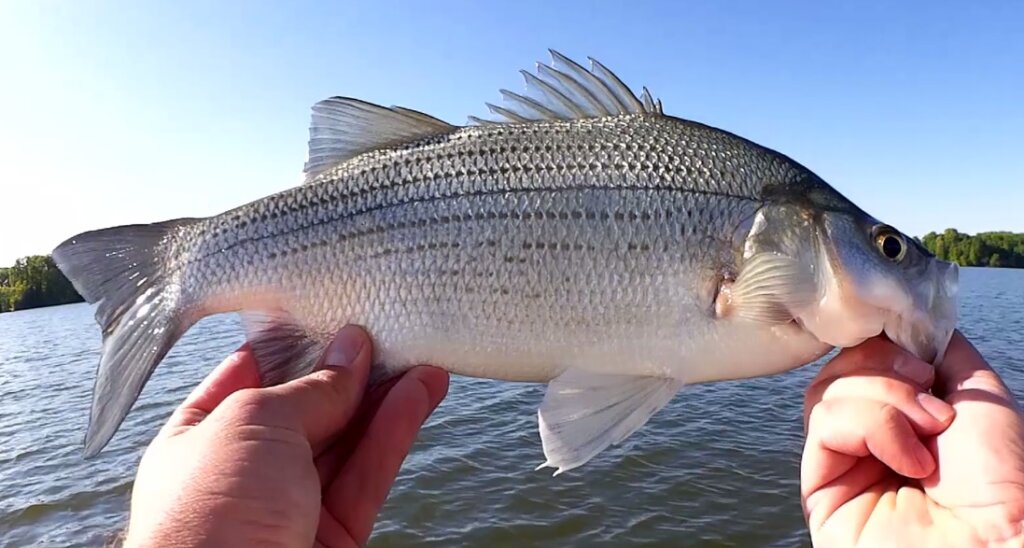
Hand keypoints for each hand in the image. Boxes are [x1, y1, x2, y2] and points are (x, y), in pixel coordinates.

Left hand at [124, 325, 448, 546]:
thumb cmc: (211, 510)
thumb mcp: (253, 423)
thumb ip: (311, 387)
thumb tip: (353, 350)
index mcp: (202, 438)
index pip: (249, 377)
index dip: (291, 343)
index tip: (330, 311)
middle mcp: (246, 471)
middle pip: (308, 407)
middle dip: (349, 370)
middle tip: (389, 329)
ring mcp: (292, 505)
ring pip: (347, 439)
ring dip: (385, 397)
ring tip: (424, 355)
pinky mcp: (334, 534)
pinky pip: (368, 473)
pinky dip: (395, 431)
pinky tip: (422, 393)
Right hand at [801, 332, 1023, 546]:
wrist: (991, 539)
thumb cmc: (996, 478)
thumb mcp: (978, 390)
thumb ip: (938, 347)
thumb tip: (901, 317)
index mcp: (902, 411)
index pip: (864, 354)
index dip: (880, 340)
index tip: (914, 346)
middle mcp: (866, 434)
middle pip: (841, 365)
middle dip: (888, 369)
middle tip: (930, 400)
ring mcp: (840, 459)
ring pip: (828, 388)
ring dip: (886, 400)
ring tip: (926, 436)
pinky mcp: (818, 483)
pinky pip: (824, 421)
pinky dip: (872, 428)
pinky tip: (908, 461)